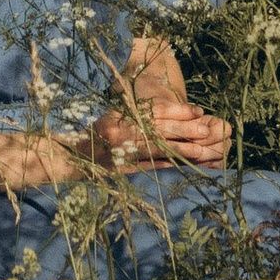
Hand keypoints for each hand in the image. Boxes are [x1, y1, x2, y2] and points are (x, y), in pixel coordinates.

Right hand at [89, 97, 230, 171]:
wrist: (73, 156)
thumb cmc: (97, 132)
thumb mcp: (115, 115)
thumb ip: (139, 112)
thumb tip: (175, 112)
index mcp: (121, 115)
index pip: (155, 110)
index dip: (178, 110)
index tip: (198, 111)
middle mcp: (120, 131)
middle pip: (159, 129)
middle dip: (185, 129)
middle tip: (206, 130)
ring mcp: (120, 151)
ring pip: (157, 149)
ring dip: (181, 149)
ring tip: (202, 150)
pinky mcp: (122, 169)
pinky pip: (149, 167)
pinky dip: (167, 164)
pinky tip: (183, 164)